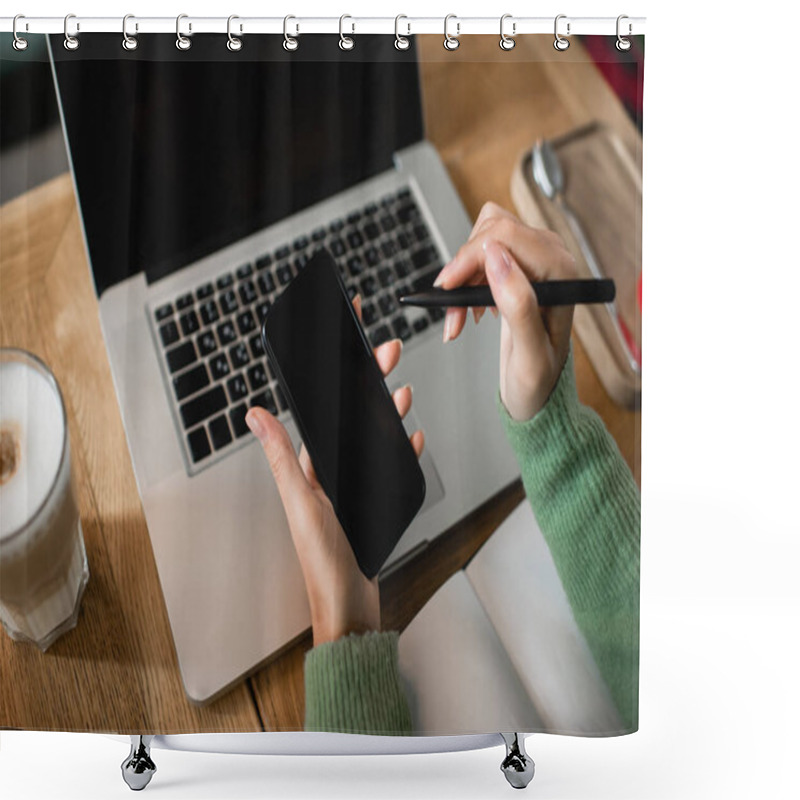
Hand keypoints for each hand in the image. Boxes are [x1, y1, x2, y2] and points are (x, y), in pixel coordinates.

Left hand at [245, 296, 423, 646]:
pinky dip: (402, 449)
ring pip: (374, 436)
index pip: (324, 407)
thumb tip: (254, 414)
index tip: (342, 336)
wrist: (350, 605)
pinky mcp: (372, 501)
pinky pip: (391, 466)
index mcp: (311, 465)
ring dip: (387, 409)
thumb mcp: (301, 500)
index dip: (334, 371)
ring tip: (401, 388)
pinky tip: (412, 436)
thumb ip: (282, 455)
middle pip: (352, 415)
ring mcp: (353, 486)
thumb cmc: (324, 559)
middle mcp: (331, 472)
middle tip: (386, 350)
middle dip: (369, 379)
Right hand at [434, 203, 576, 420]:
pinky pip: (482, 253)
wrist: (538, 388)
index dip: (469, 257)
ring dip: (462, 276)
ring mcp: (535, 258)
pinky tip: (469, 309)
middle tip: (452, 309)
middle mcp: (552, 257)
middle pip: (491, 230)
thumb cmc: (539, 378)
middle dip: (463, 269)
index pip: (505, 235)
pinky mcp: (520, 265)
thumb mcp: (530, 355)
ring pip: (483, 239)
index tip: (447, 287)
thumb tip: (498, 259)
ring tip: (460, 316)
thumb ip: (519, 306)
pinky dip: (466, 279)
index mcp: (561, 273)